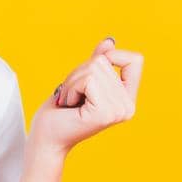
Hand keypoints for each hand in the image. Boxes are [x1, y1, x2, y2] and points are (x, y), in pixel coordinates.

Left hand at [29, 36, 143, 154]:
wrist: (46, 139)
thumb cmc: (59, 111)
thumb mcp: (80, 81)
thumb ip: (98, 63)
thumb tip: (110, 41)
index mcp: (127, 99)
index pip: (135, 60)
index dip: (111, 57)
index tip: (89, 76)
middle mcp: (128, 106)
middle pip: (104, 61)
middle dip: (78, 74)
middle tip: (71, 97)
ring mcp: (119, 110)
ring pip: (94, 68)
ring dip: (72, 82)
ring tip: (69, 101)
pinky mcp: (105, 113)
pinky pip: (87, 80)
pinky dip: (71, 88)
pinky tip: (68, 105)